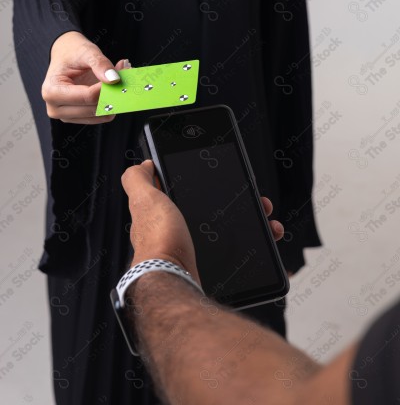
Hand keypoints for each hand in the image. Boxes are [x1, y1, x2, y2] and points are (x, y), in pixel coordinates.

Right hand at [41, 31, 129, 123]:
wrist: (65, 55)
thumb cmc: (71, 53)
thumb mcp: (86, 51)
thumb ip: (100, 64)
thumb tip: (114, 79)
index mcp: (52, 91)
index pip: (87, 96)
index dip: (106, 88)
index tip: (118, 76)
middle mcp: (56, 108)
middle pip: (94, 108)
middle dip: (112, 92)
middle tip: (124, 73)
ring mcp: (67, 116)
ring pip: (99, 115)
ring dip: (113, 98)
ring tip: (117, 77)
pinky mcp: (78, 118)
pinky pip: (101, 116)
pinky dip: (111, 103)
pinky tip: (112, 87)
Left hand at [121, 160, 284, 284]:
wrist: (172, 281)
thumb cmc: (158, 241)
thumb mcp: (144, 200)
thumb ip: (137, 179)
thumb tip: (143, 165)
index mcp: (164, 216)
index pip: (192, 195)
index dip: (213, 187)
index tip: (232, 181)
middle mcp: (178, 234)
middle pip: (216, 213)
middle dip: (242, 206)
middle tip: (260, 203)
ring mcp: (195, 253)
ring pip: (233, 234)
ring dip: (255, 225)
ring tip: (269, 223)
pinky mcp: (210, 270)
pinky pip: (240, 255)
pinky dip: (258, 249)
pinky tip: (267, 242)